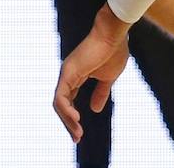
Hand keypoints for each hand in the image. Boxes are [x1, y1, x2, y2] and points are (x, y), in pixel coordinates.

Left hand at [53, 5, 130, 142]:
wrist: (114, 35)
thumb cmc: (113, 51)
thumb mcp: (108, 78)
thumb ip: (101, 92)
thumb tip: (95, 109)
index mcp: (76, 76)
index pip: (68, 101)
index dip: (72, 118)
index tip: (79, 134)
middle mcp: (68, 75)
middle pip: (61, 104)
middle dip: (68, 123)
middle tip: (77, 138)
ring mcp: (66, 73)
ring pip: (58, 103)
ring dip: (67, 121)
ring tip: (77, 133)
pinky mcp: (68, 72)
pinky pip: (60, 96)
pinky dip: (66, 110)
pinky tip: (76, 119)